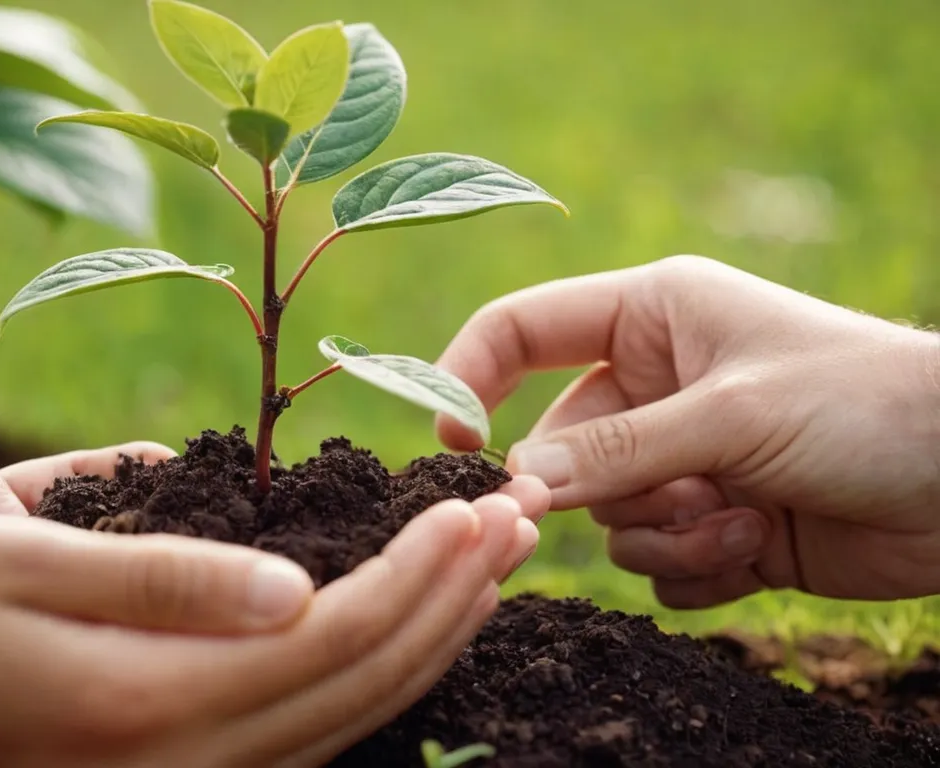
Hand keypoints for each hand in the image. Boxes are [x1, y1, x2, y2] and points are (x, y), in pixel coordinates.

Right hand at [0, 487, 542, 767]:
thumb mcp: (14, 562)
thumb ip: (164, 582)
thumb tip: (302, 587)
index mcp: (146, 699)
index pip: (329, 638)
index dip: (417, 573)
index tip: (477, 504)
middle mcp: (177, 759)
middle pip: (357, 685)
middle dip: (450, 601)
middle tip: (518, 523)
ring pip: (341, 719)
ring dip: (426, 639)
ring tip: (488, 568)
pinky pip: (299, 735)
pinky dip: (368, 677)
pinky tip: (404, 628)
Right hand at [436, 255, 939, 606]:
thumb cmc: (866, 403)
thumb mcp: (733, 415)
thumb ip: (619, 451)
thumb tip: (517, 484)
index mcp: (650, 318)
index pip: (521, 328)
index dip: (468, 375)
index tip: (449, 443)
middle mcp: (653, 385)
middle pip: (559, 448)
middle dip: (606, 487)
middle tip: (668, 497)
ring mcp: (679, 458)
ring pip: (603, 517)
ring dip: (662, 533)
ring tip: (738, 518)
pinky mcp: (708, 522)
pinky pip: (649, 563)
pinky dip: (691, 569)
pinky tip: (756, 547)